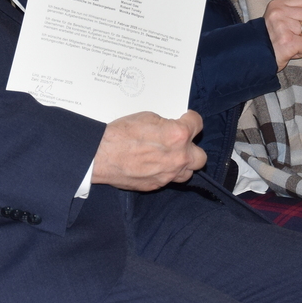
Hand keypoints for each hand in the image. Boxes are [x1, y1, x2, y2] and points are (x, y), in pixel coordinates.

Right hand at [91, 111, 205, 190]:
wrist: (100, 156)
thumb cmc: (120, 134)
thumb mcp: (148, 117)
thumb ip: (166, 125)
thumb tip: (171, 129)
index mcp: (178, 135)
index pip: (198, 124)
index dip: (191, 119)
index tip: (187, 119)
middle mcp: (178, 157)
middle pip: (201, 156)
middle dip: (192, 148)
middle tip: (181, 142)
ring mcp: (168, 175)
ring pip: (188, 173)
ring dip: (182, 164)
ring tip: (170, 156)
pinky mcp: (156, 185)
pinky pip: (168, 180)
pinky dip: (164, 172)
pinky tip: (153, 165)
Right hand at [263, 0, 301, 69]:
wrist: (256, 55)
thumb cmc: (271, 38)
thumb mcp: (282, 19)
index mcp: (278, 5)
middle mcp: (279, 13)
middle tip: (299, 35)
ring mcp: (282, 27)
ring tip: (293, 42)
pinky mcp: (287, 42)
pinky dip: (301, 51)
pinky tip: (291, 51)